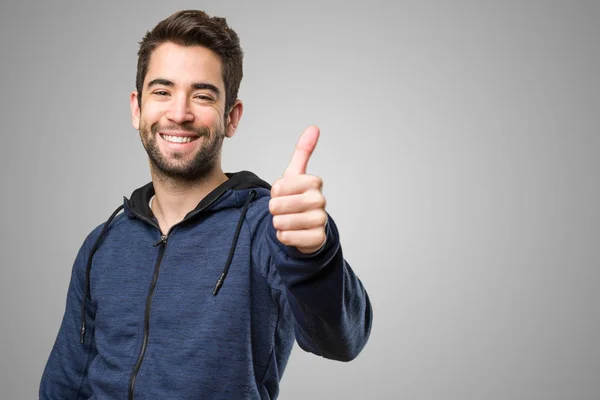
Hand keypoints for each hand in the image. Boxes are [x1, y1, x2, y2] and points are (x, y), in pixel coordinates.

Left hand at [269, 126, 327, 253]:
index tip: (284, 194)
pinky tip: (293, 232)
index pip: (277, 188)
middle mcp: (320, 200)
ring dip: (278, 223)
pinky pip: (286, 237)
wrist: (308, 226)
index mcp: (314, 182)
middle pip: (277, 205)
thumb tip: (314, 127)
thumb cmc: (298, 197)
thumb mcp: (297, 174)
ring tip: (288, 220)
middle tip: (284, 209)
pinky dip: (283, 236)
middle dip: (274, 209)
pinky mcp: (317, 239)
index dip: (274, 193)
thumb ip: (303, 151)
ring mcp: (320, 220)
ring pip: (281, 222)